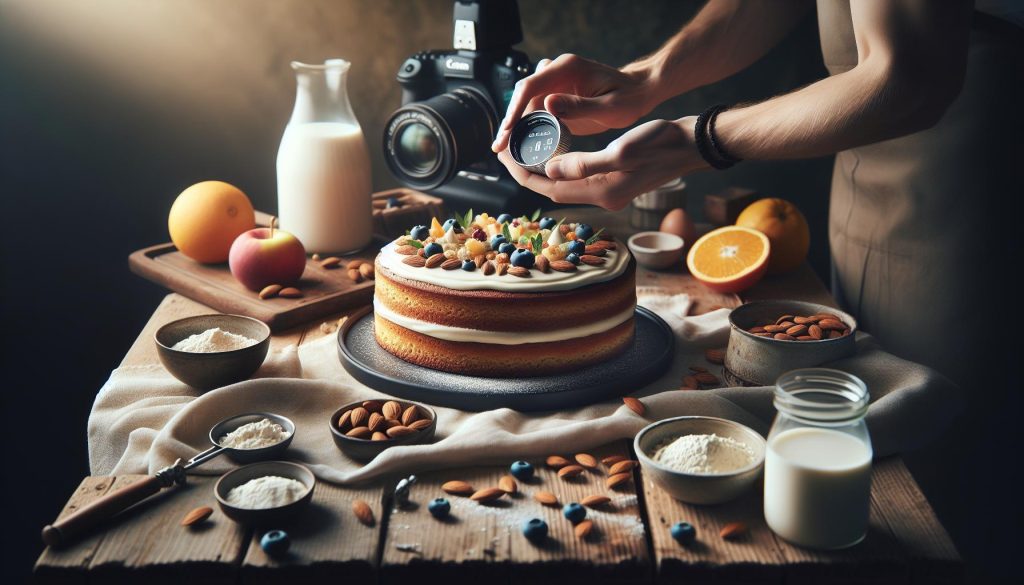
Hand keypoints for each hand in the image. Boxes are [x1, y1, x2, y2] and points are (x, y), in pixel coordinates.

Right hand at [490, 53, 656, 152]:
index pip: (531, 86)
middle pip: (523, 94)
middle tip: (500, 146)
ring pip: (526, 103)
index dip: (515, 109)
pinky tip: (521, 144)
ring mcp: (556, 84)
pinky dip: (527, 126)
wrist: (639, 92)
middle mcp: (557, 72)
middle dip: (510, 120)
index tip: (507, 131)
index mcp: (567, 68)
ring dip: (515, 124)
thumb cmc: (629, 98)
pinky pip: (536, 110)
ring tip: (505, 150)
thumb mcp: (609, 106)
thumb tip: (548, 104)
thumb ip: (580, 106)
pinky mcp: (558, 97)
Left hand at [497, 117, 709, 210]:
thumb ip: (586, 164)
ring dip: (542, 169)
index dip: (524, 174)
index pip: (550, 189)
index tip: (506, 156)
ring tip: (525, 149)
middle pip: (553, 189)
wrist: (693, 145)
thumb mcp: (623, 150)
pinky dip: (561, 165)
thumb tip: (551, 169)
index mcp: (602, 192)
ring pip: (565, 184)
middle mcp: (603, 196)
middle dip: (528, 171)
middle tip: (509, 149)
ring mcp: (611, 190)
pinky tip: (555, 150)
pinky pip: (578, 177)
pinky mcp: (617, 180)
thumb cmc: (663, 144)